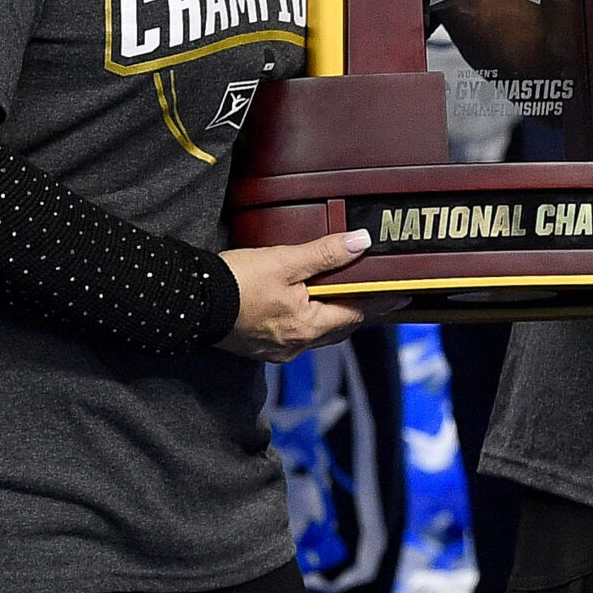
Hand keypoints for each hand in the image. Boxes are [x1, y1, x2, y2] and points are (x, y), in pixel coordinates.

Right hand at [219, 229, 405, 359]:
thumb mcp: (284, 261)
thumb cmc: (236, 282)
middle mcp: (295, 345)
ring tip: (346, 296)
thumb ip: (324, 254)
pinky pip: (296, 334)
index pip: (356, 315)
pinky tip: (307, 307)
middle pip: (338, 327)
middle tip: (379, 294)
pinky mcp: (260, 346)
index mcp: (307, 327)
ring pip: (317, 332)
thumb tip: (361, 244)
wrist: (189, 301)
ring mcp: (276, 349)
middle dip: (358, 310)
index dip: (380, 302)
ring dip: (333, 316)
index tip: (403, 295)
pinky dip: (310, 320)